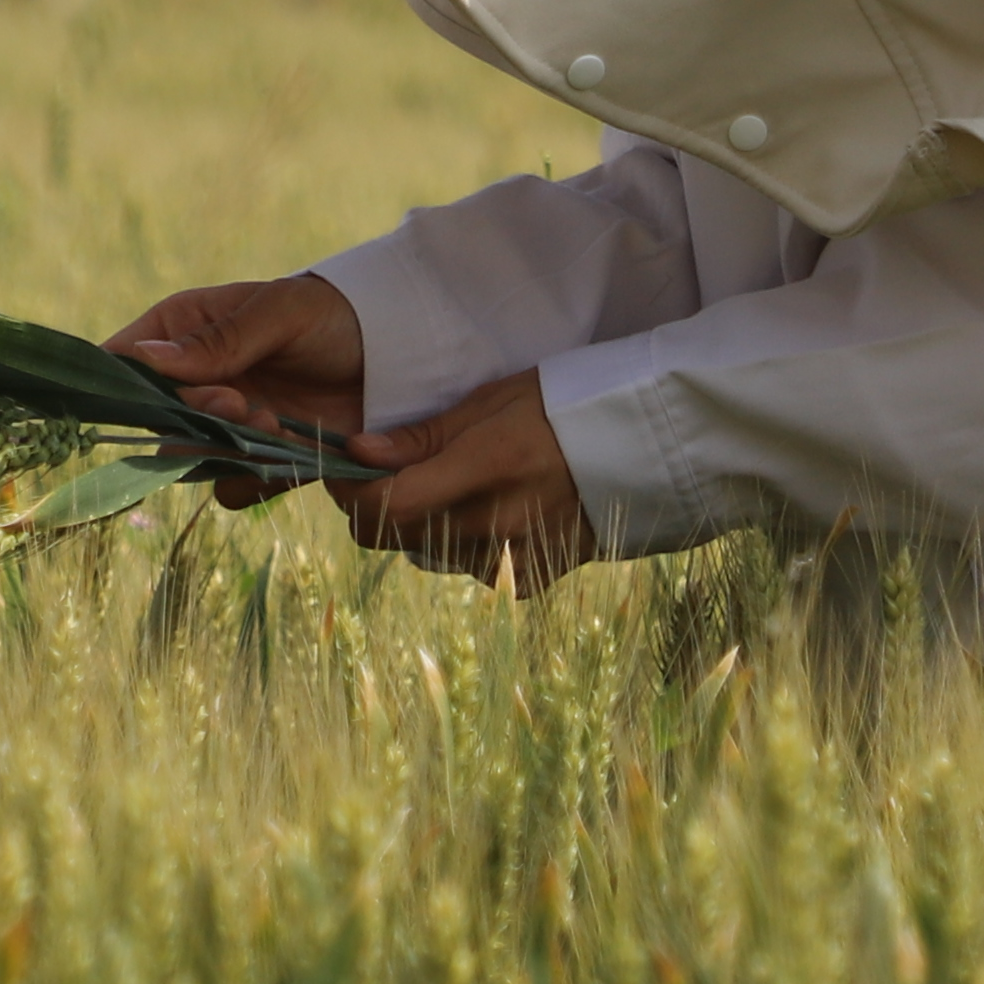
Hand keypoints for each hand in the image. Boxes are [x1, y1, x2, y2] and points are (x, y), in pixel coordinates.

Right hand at [113, 274, 364, 504]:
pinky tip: (295, 448)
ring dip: (228, 452)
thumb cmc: (334, 313)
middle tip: (239, 404)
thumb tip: (146, 358)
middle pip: (156, 421)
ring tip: (275, 424)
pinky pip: (236, 486)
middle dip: (194, 421)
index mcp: (184, 328)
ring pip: (192, 460)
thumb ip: (220, 341)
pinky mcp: (260, 458)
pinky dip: (260, 477)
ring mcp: (226, 421)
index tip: (176, 391)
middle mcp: (196, 379)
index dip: (133, 386)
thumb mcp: (280, 313)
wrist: (400, 354)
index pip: (123, 360)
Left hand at [336, 368, 592, 592]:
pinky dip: (461, 547)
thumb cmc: (560, 406)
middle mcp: (493, 524)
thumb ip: (422, 436)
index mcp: (483, 468)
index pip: (384, 506)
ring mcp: (510, 559)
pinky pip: (467, 571)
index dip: (349, 490)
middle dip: (374, 504)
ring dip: (418, 525)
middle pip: (393, 535)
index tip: (344, 466)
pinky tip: (485, 513)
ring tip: (448, 484)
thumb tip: (356, 451)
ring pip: (424, 554)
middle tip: (386, 470)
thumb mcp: (490, 402)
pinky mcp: (527, 581)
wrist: (639, 446)